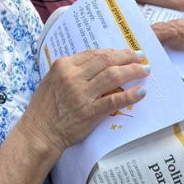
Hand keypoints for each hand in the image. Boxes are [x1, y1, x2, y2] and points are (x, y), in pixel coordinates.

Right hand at [19, 49, 148, 151]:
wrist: (40, 132)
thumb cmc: (45, 107)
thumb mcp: (52, 80)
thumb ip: (72, 70)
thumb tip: (98, 64)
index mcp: (63, 66)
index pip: (94, 53)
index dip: (113, 52)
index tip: (125, 53)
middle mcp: (73, 77)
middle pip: (106, 60)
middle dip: (126, 56)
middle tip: (139, 57)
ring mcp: (82, 94)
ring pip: (112, 75)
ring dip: (132, 71)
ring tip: (144, 70)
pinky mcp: (90, 112)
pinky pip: (114, 100)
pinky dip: (129, 95)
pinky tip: (140, 92)